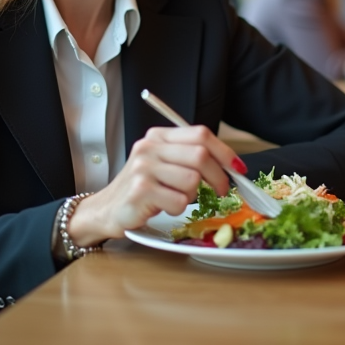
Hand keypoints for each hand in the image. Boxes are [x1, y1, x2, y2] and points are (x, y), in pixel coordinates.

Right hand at [66, 125, 241, 245]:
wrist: (106, 209)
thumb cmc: (141, 188)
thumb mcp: (162, 163)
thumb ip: (189, 156)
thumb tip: (230, 164)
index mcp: (158, 136)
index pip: (201, 134)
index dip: (225, 151)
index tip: (238, 168)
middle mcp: (149, 148)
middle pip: (200, 154)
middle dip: (219, 176)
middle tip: (222, 190)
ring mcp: (143, 168)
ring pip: (192, 180)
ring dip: (192, 195)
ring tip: (177, 197)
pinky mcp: (141, 191)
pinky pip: (179, 201)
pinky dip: (178, 208)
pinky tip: (164, 207)